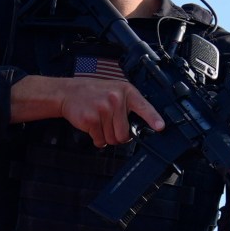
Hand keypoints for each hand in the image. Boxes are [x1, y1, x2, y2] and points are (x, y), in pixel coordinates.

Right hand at [11, 74, 162, 146]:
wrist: (68, 92)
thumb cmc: (93, 93)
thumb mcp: (115, 91)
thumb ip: (129, 104)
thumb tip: (142, 125)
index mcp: (126, 92)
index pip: (144, 107)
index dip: (153, 119)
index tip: (160, 127)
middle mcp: (116, 99)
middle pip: (125, 134)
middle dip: (118, 135)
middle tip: (111, 126)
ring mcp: (103, 109)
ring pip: (112, 139)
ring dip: (106, 136)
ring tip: (100, 123)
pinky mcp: (91, 120)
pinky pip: (100, 140)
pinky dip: (96, 138)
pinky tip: (93, 127)